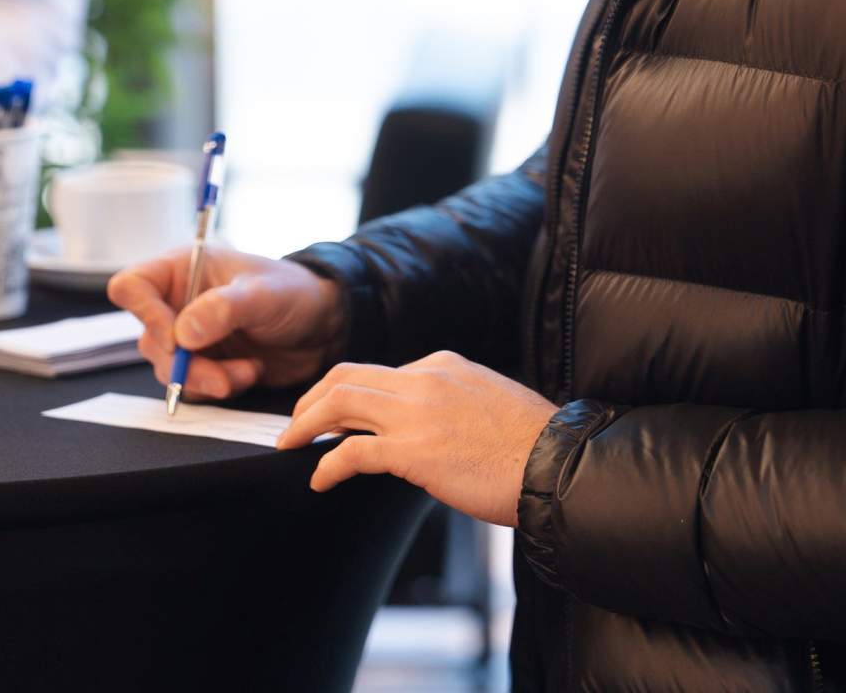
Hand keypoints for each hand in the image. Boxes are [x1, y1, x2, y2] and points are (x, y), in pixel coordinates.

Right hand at [108, 245, 344, 400]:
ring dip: (205, 379)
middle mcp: (179, 301)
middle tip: (221, 374)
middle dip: (185, 364)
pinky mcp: (203, 364)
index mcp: (184, 268)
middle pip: (149, 339)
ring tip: (245, 371)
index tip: (177, 337)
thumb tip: (182, 333)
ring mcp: (189, 336)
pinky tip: (248, 374)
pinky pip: (190, 387)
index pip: (132, 286)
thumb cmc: (294, 292)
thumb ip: (224, 308)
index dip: (145, 314)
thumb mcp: (263, 293)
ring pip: (167, 370)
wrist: (322, 326)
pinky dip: (218, 388)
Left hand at [275, 350, 556, 527]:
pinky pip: (352, 452)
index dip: (349, 395)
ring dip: (305, 423)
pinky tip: (319, 480)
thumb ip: (451, 401)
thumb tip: (427, 424)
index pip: (380, 372)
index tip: (336, 419)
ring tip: (290, 445)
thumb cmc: (528, 444)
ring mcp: (416, 411)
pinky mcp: (413, 450)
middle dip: (312, 398)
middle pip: (346, 375)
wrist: (554, 463)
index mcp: (442, 364)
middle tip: (295, 424)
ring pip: (339, 401)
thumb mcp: (486, 400)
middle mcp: (424, 378)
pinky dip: (327, 464)